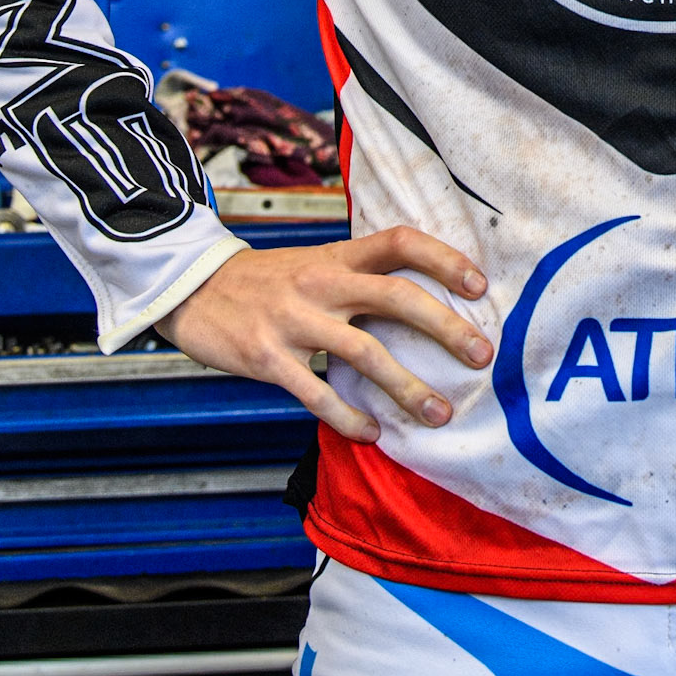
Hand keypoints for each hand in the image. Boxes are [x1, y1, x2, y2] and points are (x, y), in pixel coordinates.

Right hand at [157, 227, 492, 442]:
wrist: (193, 288)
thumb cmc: (268, 281)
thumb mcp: (315, 263)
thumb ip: (359, 279)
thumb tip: (420, 307)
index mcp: (338, 254)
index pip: (399, 241)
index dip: (444, 258)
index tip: (480, 285)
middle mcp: (322, 282)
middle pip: (396, 297)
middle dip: (445, 327)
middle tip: (482, 355)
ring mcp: (295, 319)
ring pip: (365, 353)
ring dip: (408, 387)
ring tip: (439, 413)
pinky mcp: (268, 358)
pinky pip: (318, 393)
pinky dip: (350, 418)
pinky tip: (373, 434)